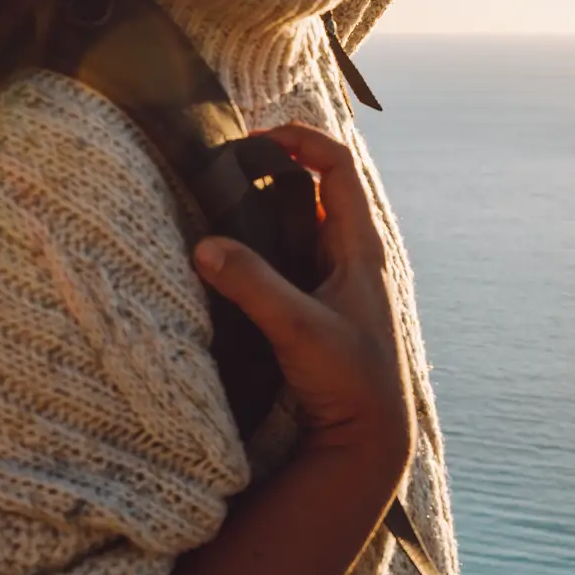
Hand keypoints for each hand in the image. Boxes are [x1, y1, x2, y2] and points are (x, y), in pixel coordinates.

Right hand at [190, 124, 411, 471]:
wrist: (369, 437)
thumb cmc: (349, 381)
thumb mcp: (298, 329)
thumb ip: (252, 285)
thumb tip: (205, 246)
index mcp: (360, 248)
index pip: (338, 168)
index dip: (302, 141)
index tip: (257, 137)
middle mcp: (352, 255)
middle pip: (318, 188)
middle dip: (277, 168)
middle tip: (229, 164)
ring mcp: (338, 280)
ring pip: (302, 224)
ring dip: (267, 207)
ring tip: (222, 199)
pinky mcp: (321, 305)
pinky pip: (292, 256)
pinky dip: (264, 243)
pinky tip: (233, 252)